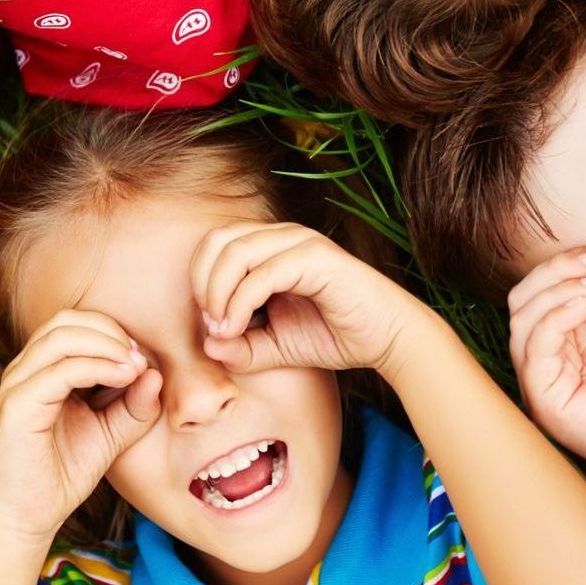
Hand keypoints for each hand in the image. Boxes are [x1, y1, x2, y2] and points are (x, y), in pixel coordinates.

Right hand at [0, 311, 162, 545]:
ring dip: (106, 345)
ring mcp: (17, 384)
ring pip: (62, 336)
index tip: (142, 358)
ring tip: (134, 366)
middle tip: (139, 357)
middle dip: (110, 331)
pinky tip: (123, 378)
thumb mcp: (112, 433)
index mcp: (41, 369)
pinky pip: (61, 370)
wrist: (32, 515)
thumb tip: (155, 373)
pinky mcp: (19, 405)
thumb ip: (134, 405)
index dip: (112, 331)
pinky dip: (97, 366)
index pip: (74, 323)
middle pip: (67, 320)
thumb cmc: (66, 472)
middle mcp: (24, 369)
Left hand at [188, 222, 433, 380]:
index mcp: (270, 247)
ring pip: (236, 250)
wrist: (387, 339)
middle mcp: (282, 237)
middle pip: (218, 240)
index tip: (209, 323)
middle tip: (210, 323)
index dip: (198, 280)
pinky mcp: (317, 258)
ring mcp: (300, 243)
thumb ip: (240, 347)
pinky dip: (240, 301)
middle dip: (201, 282)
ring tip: (223, 327)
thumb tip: (207, 344)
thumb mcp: (275, 347)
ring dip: (217, 292)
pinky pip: (263, 273)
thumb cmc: (333, 336)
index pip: (214, 244)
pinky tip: (237, 327)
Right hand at [508, 237, 585, 485]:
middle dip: (560, 268)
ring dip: (555, 288)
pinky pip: (531, 348)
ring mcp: (548, 375)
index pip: (553, 284)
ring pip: (521, 315)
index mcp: (580, 330)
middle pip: (528, 294)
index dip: (573, 260)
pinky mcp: (545, 397)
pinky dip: (551, 318)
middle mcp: (557, 351)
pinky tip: (583, 307)